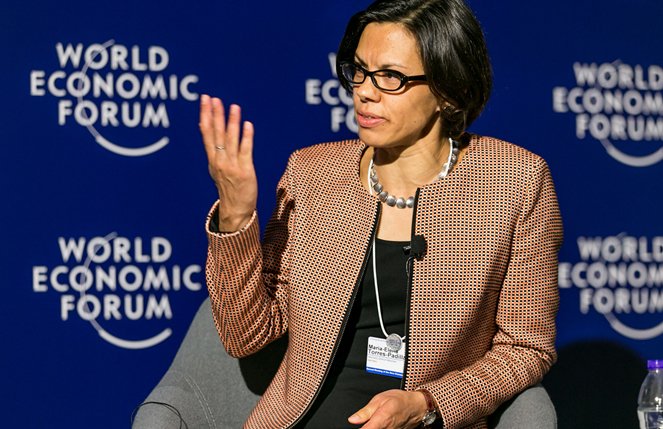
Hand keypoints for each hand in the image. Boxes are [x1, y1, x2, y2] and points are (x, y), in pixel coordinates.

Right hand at [199, 94, 256, 231]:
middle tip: (213, 98)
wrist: (236, 210)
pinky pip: (245, 151)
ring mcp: (232, 166)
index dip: (205, 115)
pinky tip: (248, 125)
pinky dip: (246, 138)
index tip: (204, 100)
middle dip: (214, 114)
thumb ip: (215, 150)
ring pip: (230, 140)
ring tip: (233, 107)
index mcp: (212, 159)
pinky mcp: (245, 171)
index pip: (206, 133)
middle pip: (216, 134)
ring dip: (232, 122)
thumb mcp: (217, 168)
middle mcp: (219, 161)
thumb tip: (211, 131)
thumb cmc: (229, 188)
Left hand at [348, 389, 427, 428]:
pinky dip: (380, 428)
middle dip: (366, 427)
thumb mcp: (380, 399)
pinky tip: (379, 424)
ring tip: (372, 421)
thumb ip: (365, 411)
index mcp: (381, 419)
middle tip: (366, 421)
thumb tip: (352, 419)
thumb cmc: (400, 400)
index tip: (354, 426)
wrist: (416, 406)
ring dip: (373, 427)